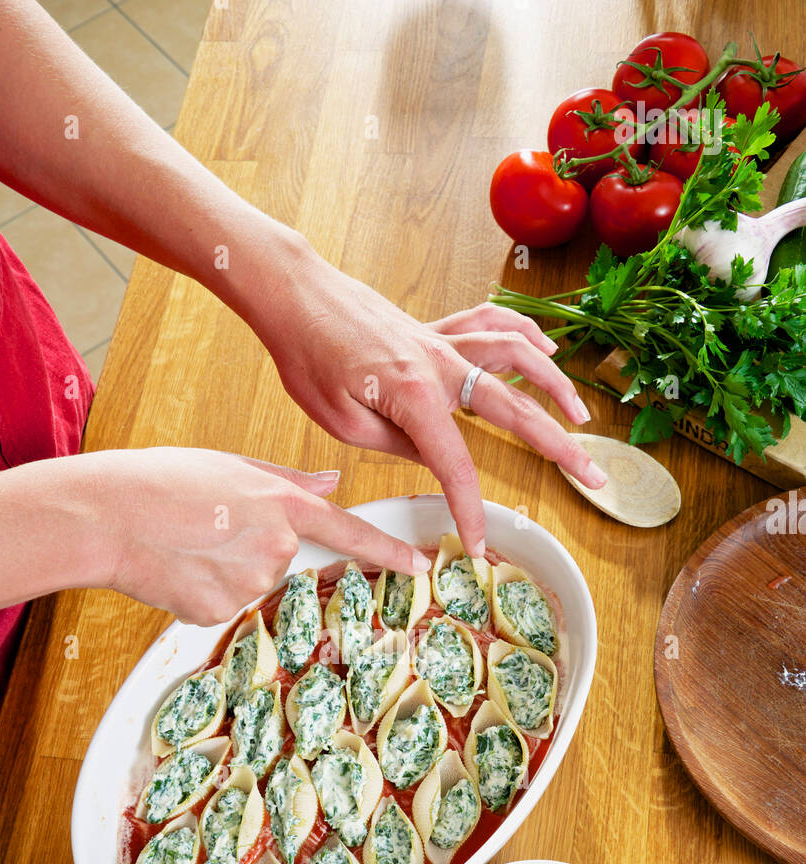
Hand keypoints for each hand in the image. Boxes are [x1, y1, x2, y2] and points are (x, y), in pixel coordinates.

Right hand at [95, 447, 429, 625]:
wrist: (108, 517)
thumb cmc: (160, 482)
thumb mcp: (230, 466)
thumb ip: (287, 480)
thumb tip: (332, 482)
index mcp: (282, 504)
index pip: (350, 531)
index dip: (390, 551)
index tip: (421, 565)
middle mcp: (276, 546)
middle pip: (285, 558)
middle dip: (253, 547)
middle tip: (205, 527)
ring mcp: (250, 583)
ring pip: (252, 584)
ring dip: (225, 570)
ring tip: (185, 545)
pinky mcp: (220, 612)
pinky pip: (223, 605)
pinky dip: (203, 591)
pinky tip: (176, 570)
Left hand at [247, 246, 604, 556]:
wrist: (294, 294)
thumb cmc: (307, 356)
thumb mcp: (343, 422)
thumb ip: (396, 444)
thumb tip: (434, 457)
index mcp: (415, 396)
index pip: (457, 465)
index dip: (472, 509)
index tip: (481, 544)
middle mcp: (440, 364)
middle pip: (515, 409)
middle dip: (558, 447)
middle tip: (592, 477)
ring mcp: (441, 341)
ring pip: (516, 357)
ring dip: (555, 385)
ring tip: (581, 417)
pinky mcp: (433, 328)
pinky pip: (490, 325)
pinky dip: (524, 335)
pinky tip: (547, 349)